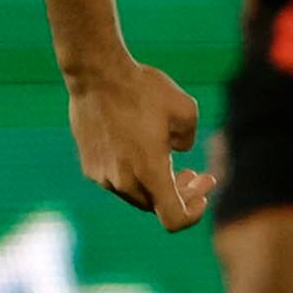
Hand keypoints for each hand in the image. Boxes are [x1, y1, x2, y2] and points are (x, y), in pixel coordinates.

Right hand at [65, 60, 209, 231]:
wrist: (96, 74)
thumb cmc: (143, 89)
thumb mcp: (186, 111)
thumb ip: (188, 141)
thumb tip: (177, 151)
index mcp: (150, 173)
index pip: (174, 219)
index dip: (193, 213)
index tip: (202, 194)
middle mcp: (123, 182)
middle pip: (157, 205)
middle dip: (181, 193)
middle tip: (198, 175)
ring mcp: (102, 176)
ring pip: (136, 193)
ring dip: (156, 182)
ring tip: (169, 157)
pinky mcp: (89, 166)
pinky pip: (117, 179)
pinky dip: (134, 172)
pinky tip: (140, 148)